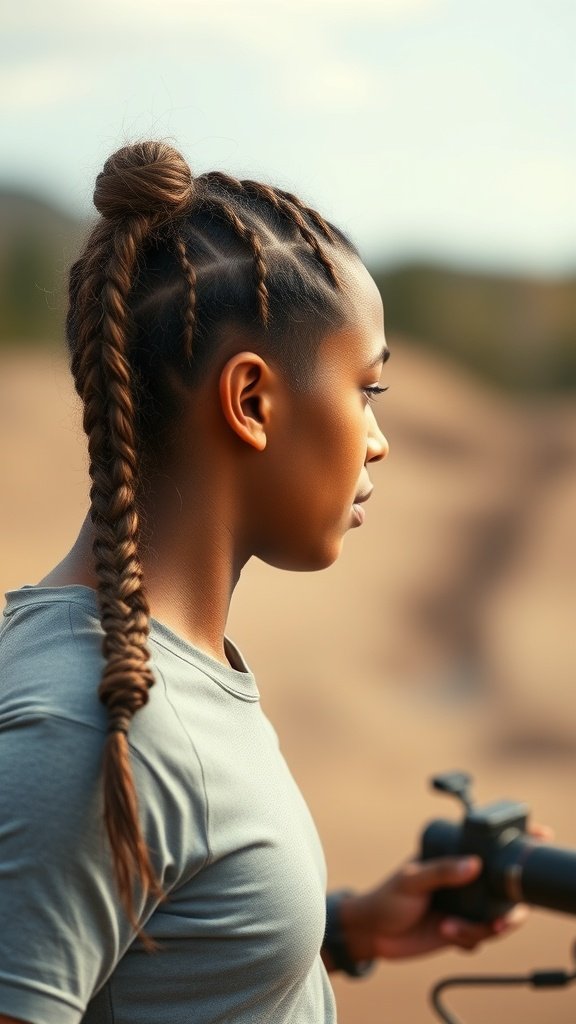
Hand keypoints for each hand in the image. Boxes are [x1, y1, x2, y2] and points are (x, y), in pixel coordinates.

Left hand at [337, 823, 551, 962]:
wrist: (371, 934)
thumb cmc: (386, 898)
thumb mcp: (411, 880)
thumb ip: (441, 871)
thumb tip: (474, 864)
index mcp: (452, 859)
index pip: (486, 848)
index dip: (512, 845)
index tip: (537, 837)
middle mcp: (463, 883)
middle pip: (501, 890)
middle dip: (509, 906)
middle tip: (504, 918)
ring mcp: (463, 907)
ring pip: (494, 918)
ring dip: (483, 927)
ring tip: (456, 928)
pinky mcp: (459, 931)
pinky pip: (479, 938)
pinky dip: (468, 938)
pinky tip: (447, 933)